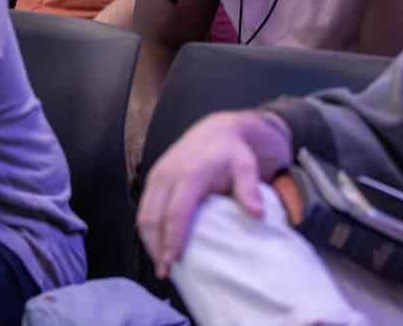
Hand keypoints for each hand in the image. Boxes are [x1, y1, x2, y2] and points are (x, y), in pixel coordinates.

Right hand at [137, 110, 291, 278]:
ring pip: (144, 214)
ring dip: (149, 240)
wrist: (217, 130)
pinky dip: (148, 228)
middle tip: (166, 272)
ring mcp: (158, 174)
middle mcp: (168, 173)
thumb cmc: (233, 153)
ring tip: (162, 264)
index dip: (173, 238)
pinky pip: (145, 207)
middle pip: (153, 216)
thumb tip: (257, 214)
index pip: (176, 211)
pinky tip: (158, 244)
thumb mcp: (246, 165)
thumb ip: (249, 189)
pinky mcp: (154, 178)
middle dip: (156, 246)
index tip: (174, 262)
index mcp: (190, 172)